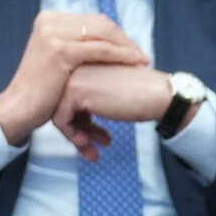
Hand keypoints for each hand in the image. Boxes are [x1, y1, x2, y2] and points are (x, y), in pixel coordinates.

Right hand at [0, 12, 147, 149]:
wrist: (20, 107)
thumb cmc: (41, 90)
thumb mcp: (58, 59)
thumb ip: (76, 45)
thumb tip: (105, 40)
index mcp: (50, 19)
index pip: (94, 21)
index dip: (117, 35)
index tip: (134, 49)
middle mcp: (50, 21)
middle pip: (101, 24)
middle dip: (125, 40)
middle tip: (142, 56)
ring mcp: (53, 33)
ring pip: (103, 34)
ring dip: (127, 47)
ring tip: (142, 61)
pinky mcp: (60, 50)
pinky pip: (100, 49)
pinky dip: (121, 55)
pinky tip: (134, 63)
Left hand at [50, 65, 172, 163]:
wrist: (157, 95)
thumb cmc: (142, 96)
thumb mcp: (110, 96)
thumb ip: (92, 102)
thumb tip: (79, 123)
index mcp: (84, 64)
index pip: (69, 97)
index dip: (80, 121)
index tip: (92, 137)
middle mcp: (75, 67)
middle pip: (61, 105)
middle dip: (78, 131)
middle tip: (91, 148)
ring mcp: (72, 77)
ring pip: (58, 113)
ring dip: (75, 137)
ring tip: (92, 151)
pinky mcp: (74, 90)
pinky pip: (61, 119)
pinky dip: (72, 135)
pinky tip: (87, 143)